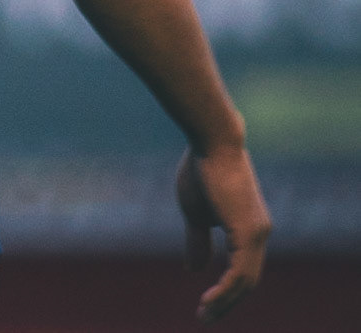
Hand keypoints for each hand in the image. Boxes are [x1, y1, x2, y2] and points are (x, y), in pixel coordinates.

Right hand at [177, 145, 270, 320]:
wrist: (211, 141)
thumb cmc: (202, 170)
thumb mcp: (196, 213)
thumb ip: (199, 241)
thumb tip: (195, 270)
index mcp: (249, 229)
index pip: (243, 270)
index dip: (226, 290)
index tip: (206, 305)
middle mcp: (260, 234)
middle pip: (247, 282)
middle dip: (226, 303)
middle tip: (204, 318)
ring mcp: (257, 234)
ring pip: (245, 282)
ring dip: (224, 302)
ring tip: (204, 314)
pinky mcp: (248, 233)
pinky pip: (240, 274)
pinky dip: (225, 291)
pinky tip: (209, 299)